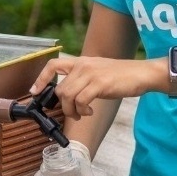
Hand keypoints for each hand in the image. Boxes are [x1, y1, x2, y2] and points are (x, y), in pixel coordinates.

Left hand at [30, 55, 158, 119]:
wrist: (141, 73)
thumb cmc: (121, 75)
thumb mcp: (98, 71)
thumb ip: (82, 78)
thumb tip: (68, 95)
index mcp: (81, 61)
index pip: (53, 65)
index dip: (40, 79)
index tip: (34, 92)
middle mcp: (83, 65)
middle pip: (60, 89)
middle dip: (63, 106)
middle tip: (74, 113)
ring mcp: (91, 74)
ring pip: (68, 96)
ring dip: (73, 111)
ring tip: (83, 114)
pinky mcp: (100, 84)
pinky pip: (81, 101)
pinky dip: (83, 111)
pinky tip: (90, 112)